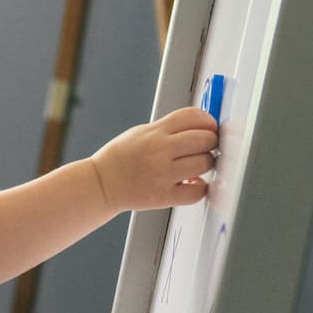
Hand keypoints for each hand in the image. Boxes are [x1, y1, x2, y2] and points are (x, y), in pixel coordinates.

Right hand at [88, 106, 219, 211]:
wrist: (101, 184)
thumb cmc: (119, 158)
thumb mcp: (141, 133)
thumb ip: (168, 129)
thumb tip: (199, 128)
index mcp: (154, 132)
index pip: (192, 116)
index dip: (208, 121)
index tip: (210, 128)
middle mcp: (160, 150)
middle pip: (204, 139)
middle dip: (211, 142)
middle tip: (208, 147)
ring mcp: (163, 174)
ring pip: (204, 163)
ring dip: (207, 163)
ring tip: (198, 165)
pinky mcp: (164, 196)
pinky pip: (196, 192)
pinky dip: (201, 187)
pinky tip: (193, 183)